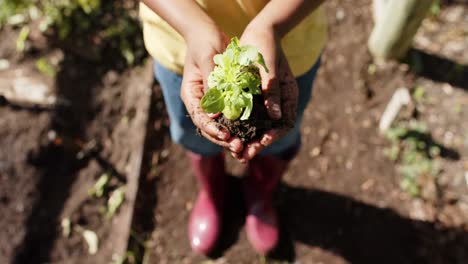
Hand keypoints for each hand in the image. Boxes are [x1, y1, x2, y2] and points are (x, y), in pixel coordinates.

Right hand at [181, 26, 243, 153]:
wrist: (207, 32)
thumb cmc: (205, 41)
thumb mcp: (208, 59)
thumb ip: (211, 85)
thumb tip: (214, 114)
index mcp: (191, 95)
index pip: (200, 118)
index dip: (213, 130)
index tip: (226, 136)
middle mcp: (200, 102)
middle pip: (209, 128)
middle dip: (224, 140)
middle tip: (240, 149)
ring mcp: (211, 102)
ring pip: (220, 126)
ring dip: (232, 138)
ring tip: (246, 149)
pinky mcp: (223, 99)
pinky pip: (231, 117)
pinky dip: (240, 128)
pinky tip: (252, 136)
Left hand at [237, 23, 298, 161]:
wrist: (257, 32)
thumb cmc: (265, 46)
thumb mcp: (269, 68)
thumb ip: (272, 91)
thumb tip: (276, 117)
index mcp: (288, 95)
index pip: (285, 122)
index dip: (274, 135)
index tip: (261, 142)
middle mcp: (278, 102)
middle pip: (271, 130)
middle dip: (258, 144)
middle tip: (244, 156)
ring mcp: (265, 101)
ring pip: (258, 127)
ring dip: (248, 140)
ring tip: (236, 152)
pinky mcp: (253, 99)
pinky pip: (248, 118)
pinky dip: (240, 128)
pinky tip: (229, 136)